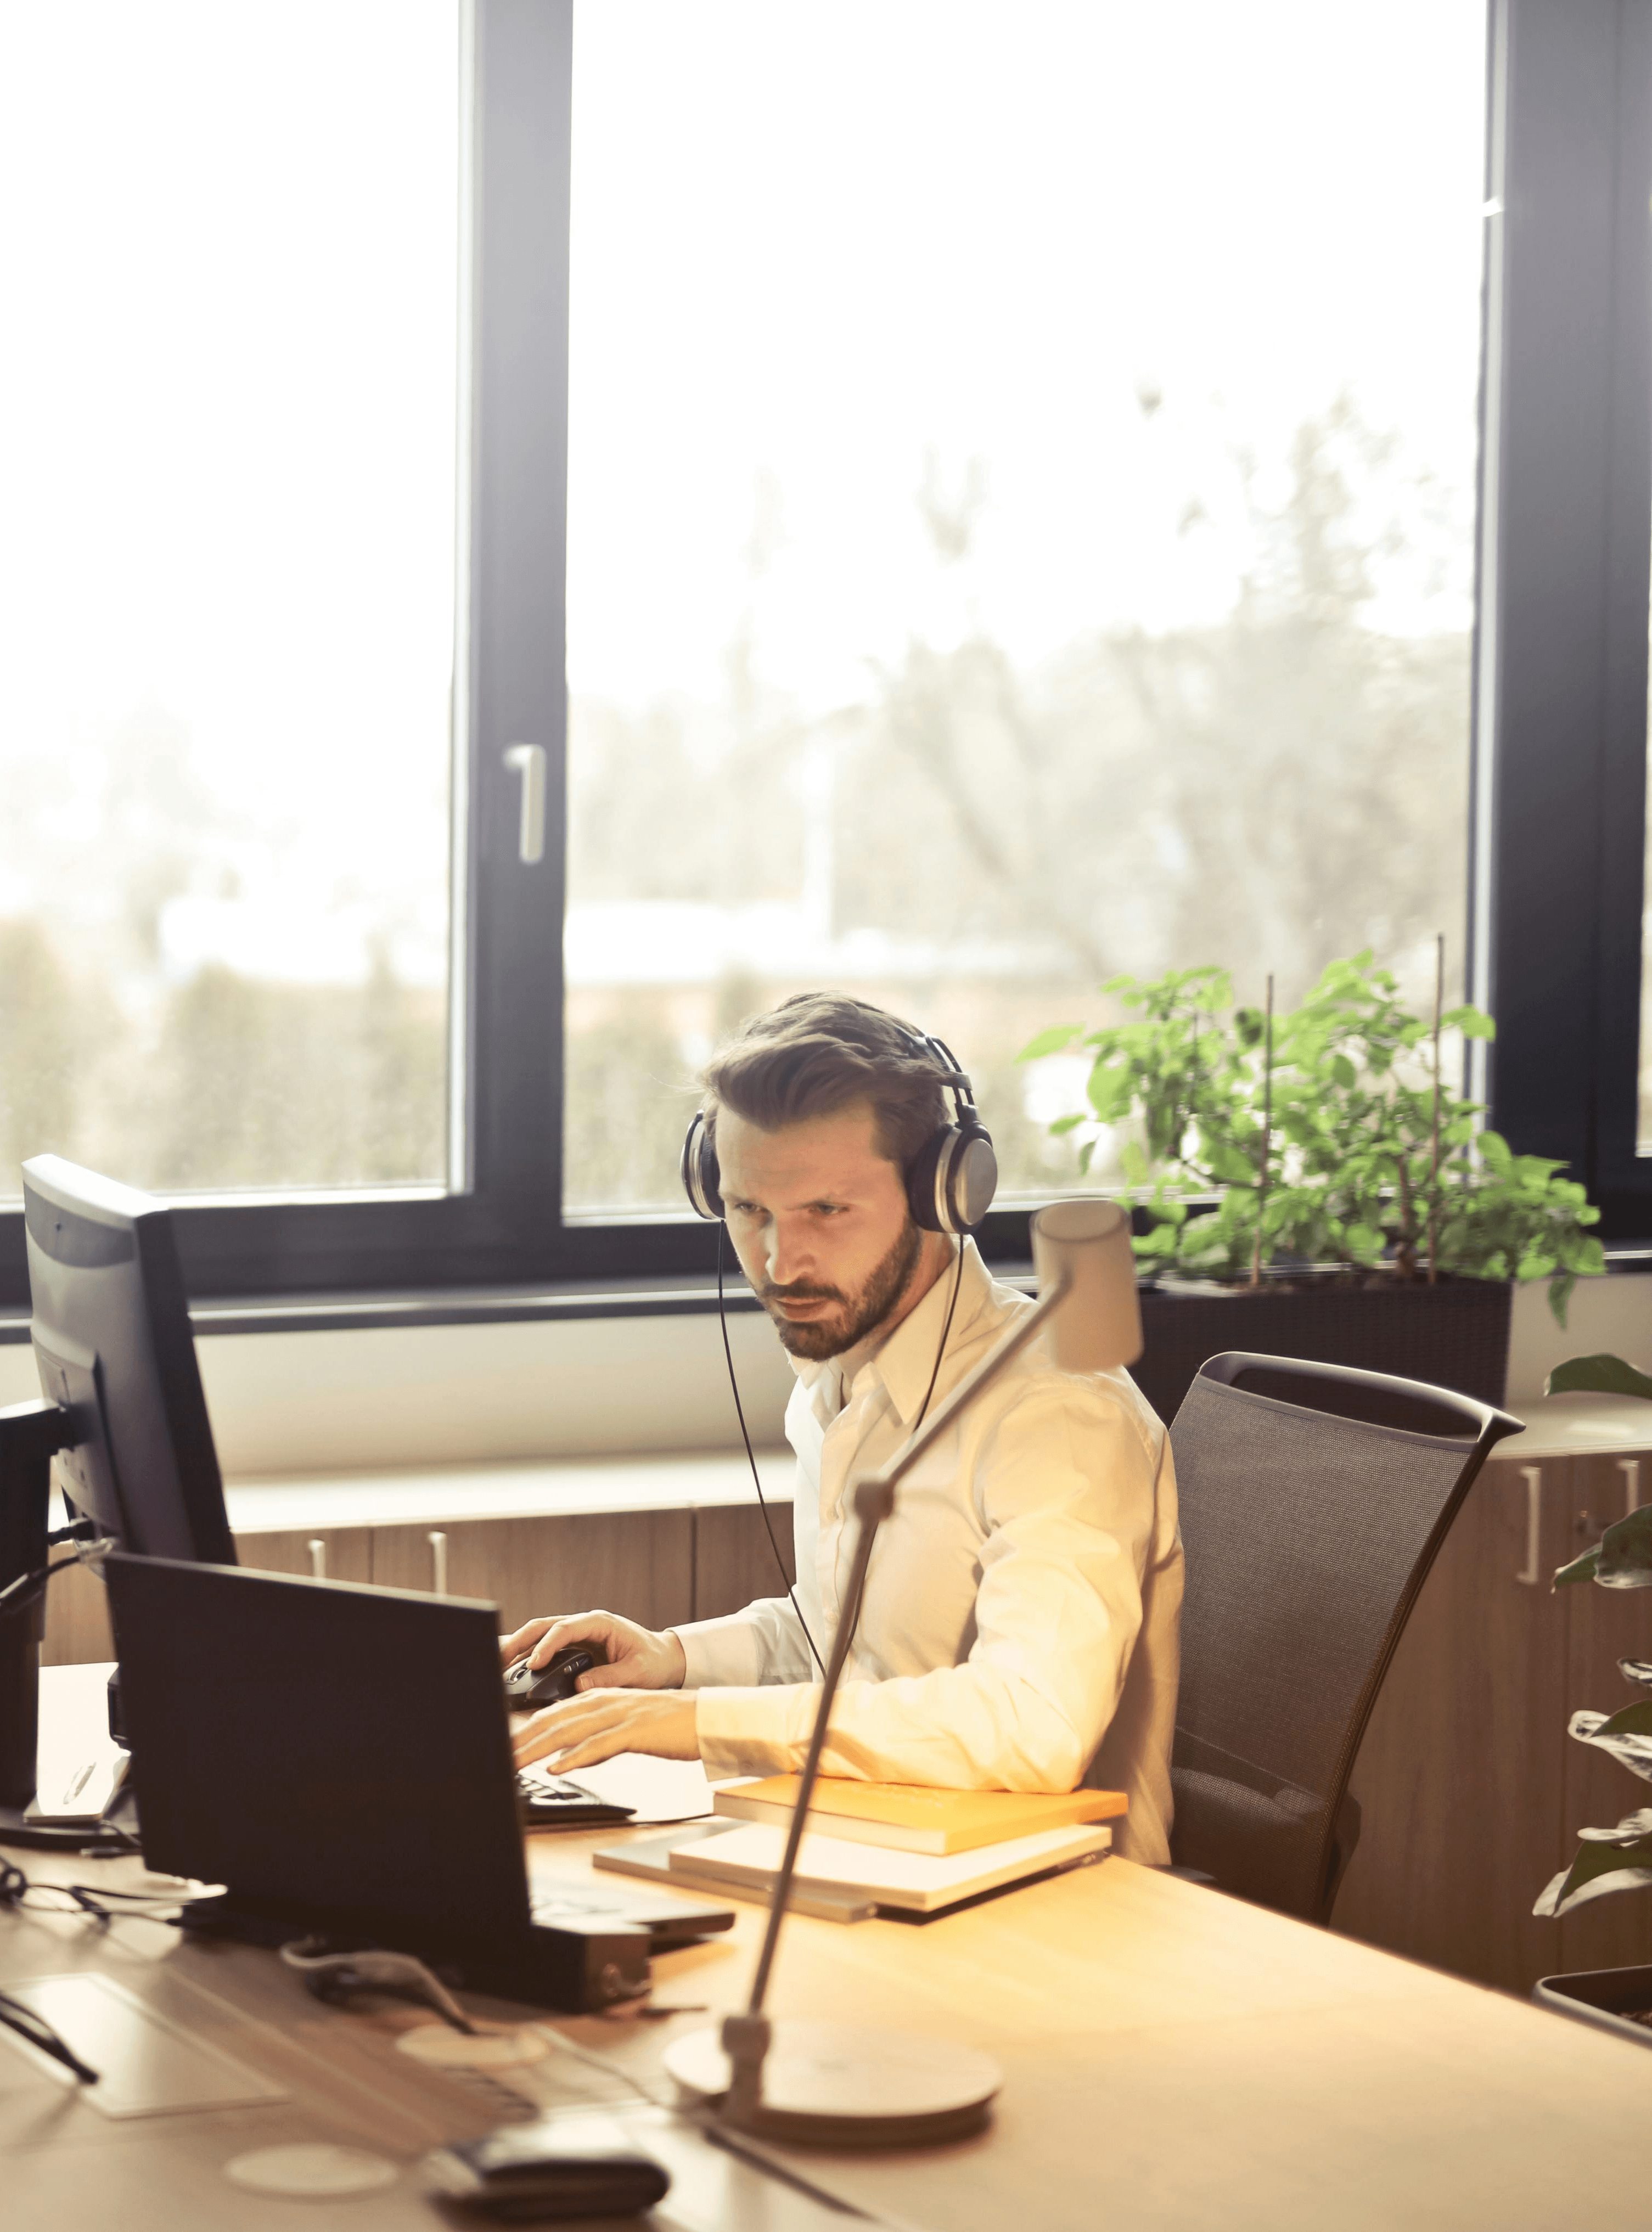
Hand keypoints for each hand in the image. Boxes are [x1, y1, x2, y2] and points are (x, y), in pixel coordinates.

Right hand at [498, 1609, 686, 1691]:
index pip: (565, 1628)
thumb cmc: (653, 1662)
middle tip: (497, 1660)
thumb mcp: (637, 1671)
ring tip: (495, 1666)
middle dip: (518, 1641)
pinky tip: (510, 1671)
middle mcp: (583, 1625)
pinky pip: (543, 1650)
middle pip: (542, 1626)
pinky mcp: (571, 1649)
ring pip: (537, 1636)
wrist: (663, 1659)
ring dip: (517, 1649)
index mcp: (599, 1623)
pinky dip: (526, 1658)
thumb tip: (579, 1685)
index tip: (534, 1664)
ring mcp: (575, 1636)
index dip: (546, 1645)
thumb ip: (610, 1677)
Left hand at [512, 1689, 699, 1773]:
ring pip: (568, 1731)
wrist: (706, 1717)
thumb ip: (595, 1738)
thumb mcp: (624, 1728)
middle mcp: (605, 1701)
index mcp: (600, 1699)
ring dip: (536, 1749)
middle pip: (553, 1720)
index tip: (501, 1746)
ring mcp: (619, 1714)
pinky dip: (575, 1757)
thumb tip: (565, 1757)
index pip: (552, 1714)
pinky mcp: (635, 1730)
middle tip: (495, 1757)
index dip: (523, 1731)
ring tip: (512, 1763)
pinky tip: (556, 1767)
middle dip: (520, 1740)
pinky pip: (599, 1745)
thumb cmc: (668, 1726)